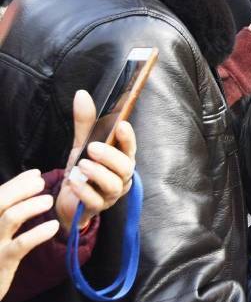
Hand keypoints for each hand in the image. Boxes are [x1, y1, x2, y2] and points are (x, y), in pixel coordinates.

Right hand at [0, 169, 57, 300]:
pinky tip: (53, 227)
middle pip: (0, 202)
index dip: (16, 182)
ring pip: (10, 218)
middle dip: (21, 188)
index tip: (35, 174)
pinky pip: (21, 244)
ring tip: (48, 201)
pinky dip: (38, 233)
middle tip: (42, 183)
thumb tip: (30, 180)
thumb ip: (7, 209)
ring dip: (31, 206)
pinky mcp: (2, 262)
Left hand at [56, 91, 136, 230]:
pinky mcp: (98, 207)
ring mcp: (111, 194)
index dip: (128, 137)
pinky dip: (84, 191)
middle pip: (125, 167)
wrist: (70, 200)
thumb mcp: (82, 144)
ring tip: (81, 165)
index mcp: (121, 159)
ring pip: (113, 184)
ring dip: (97, 174)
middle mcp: (121, 176)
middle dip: (110, 157)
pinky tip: (73, 183)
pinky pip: (95, 201)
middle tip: (92, 148)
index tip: (121, 126)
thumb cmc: (83, 170)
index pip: (130, 147)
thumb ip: (84, 122)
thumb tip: (81, 94)